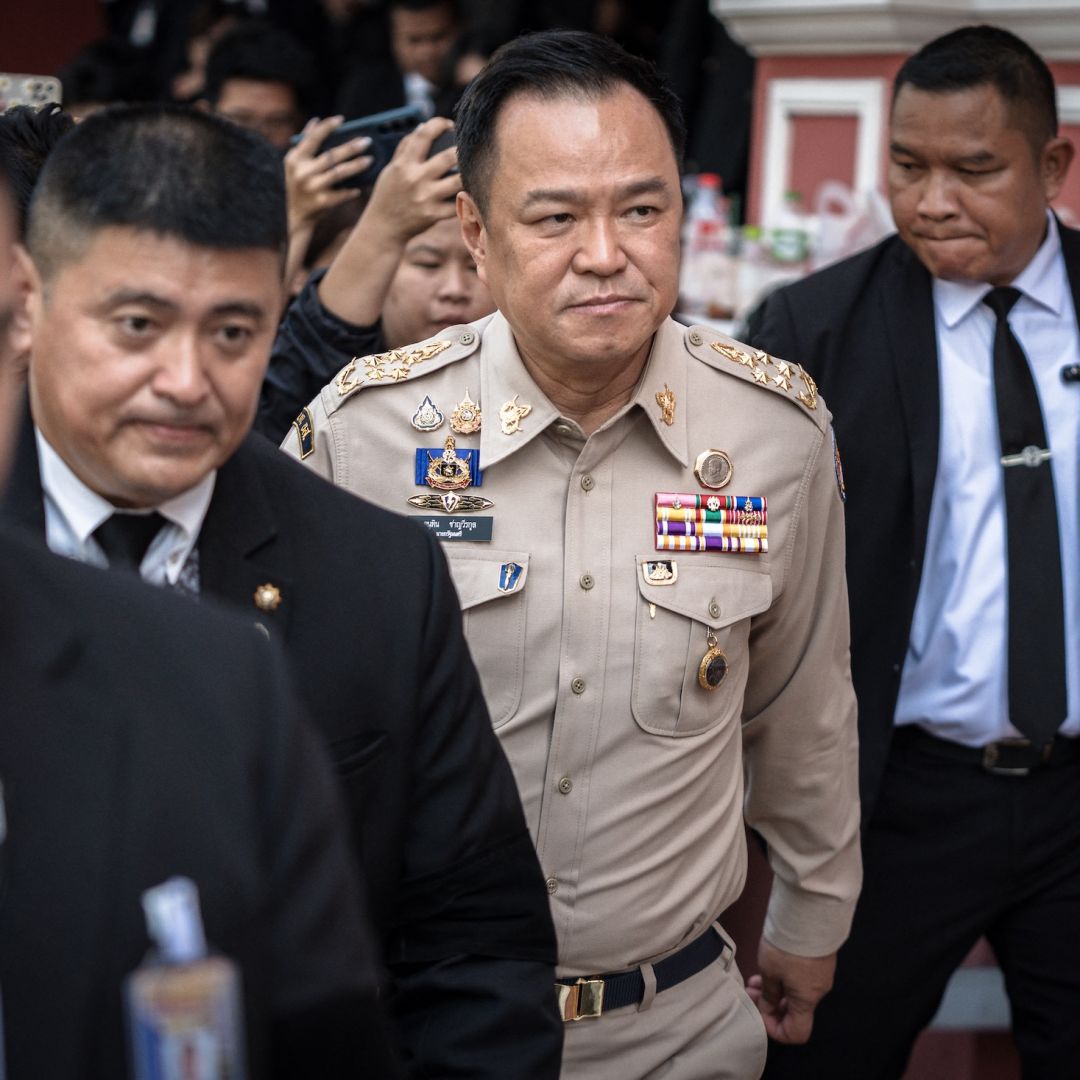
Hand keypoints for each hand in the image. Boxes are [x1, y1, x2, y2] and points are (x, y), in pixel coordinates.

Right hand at [284, 116, 371, 235]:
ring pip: (339, 173)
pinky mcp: (321, 202)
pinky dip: (351, 191)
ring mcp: (312, 188)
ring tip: (370, 160)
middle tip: (367, 141)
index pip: (313, 138)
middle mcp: (303, 172)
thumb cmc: (297, 183)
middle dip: (350, 147)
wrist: (294, 215)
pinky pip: (341, 194)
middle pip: (331, 156)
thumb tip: (315, 120)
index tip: (341, 119)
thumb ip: (304, 141)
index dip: (327, 127)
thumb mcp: (294, 162)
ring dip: (356, 166)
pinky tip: (360, 188)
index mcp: (295, 158)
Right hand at [362, 116, 461, 247]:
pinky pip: (457, 204)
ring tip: (473, 169)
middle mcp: (416, 180)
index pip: (423, 135)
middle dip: (461, 149)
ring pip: (457, 181)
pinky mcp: (433, 215)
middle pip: (448, 157)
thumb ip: (405, 148)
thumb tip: (422, 128)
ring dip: (468, 173)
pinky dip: (465, 197)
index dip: (439, 124)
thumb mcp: (391, 169)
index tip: (448, 124)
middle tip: (466, 147)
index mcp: (404, 165)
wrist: (383, 228)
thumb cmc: (388, 195)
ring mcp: (426, 198)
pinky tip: (470, 190)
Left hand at [745, 940, 835, 1044]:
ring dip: (773, 990)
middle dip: (769, 1006)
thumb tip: (767, 1009)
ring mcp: (819, 975)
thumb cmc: (787, 946)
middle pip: (794, 1012)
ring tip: (753, 980)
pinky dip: (783, 978)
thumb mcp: (770, 970)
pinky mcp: (818, 960)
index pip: (797, 1033)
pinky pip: (799, 979)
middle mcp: (817, 992)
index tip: (760, 1014)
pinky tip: (767, 967)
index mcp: (806, 1000)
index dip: (776, 1029)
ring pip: (794, 993)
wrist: (809, 913)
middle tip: (750, 993)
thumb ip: (768, 994)